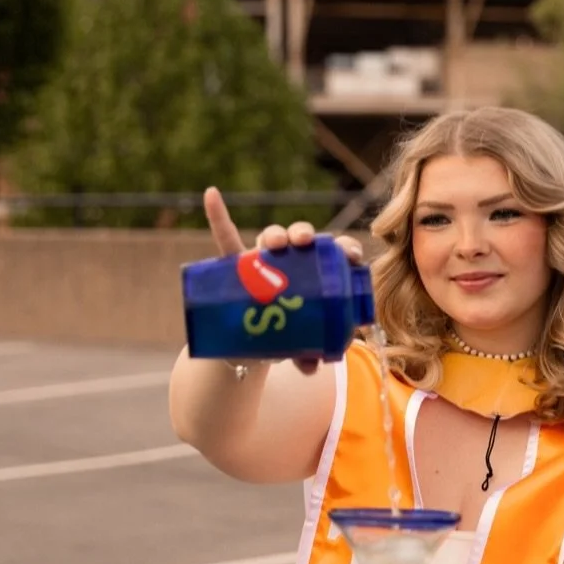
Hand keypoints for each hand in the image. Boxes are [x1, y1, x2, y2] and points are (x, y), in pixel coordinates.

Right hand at [202, 187, 365, 375]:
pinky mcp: (235, 265)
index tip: (351, 255)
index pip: (334, 252)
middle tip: (306, 242)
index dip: (344, 248)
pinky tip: (212, 195)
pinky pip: (224, 236)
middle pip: (302, 238)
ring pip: (270, 237)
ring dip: (274, 234)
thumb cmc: (284, 335)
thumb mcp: (298, 345)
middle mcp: (291, 259)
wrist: (251, 342)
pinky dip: (217, 214)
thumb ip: (306, 355)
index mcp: (316, 272)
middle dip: (305, 234)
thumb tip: (310, 367)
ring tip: (275, 243)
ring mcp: (262, 260)